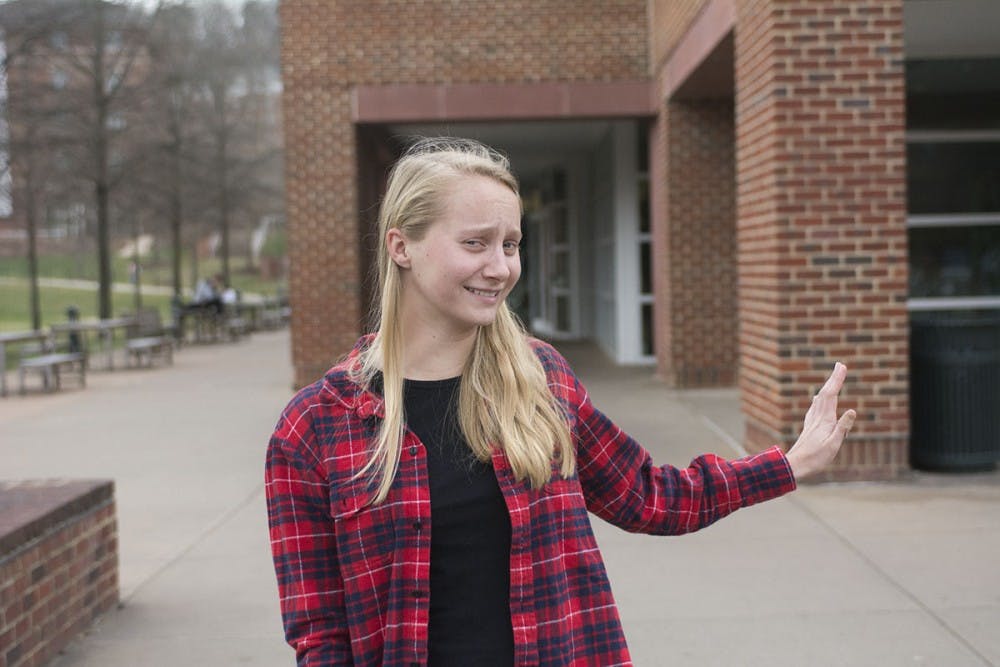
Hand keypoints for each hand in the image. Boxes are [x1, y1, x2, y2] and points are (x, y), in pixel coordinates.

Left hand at [785, 363, 856, 479]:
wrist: (795, 465)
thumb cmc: (816, 458)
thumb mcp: (834, 444)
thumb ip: (842, 427)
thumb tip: (852, 410)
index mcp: (825, 419)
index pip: (832, 395)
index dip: (836, 380)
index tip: (842, 367)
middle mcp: (817, 417)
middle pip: (826, 393)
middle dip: (833, 379)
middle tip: (840, 365)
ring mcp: (812, 421)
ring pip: (820, 399)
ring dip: (828, 387)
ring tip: (833, 379)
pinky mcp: (809, 427)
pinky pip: (815, 407)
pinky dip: (820, 399)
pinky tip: (817, 400)